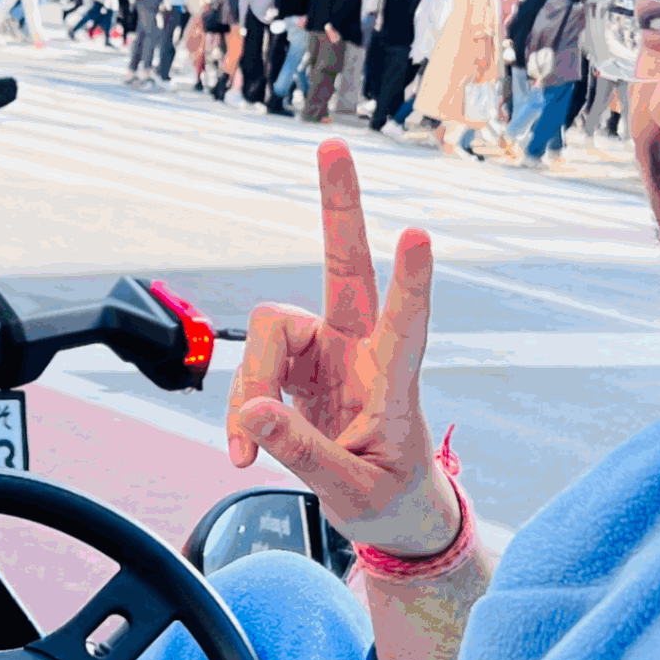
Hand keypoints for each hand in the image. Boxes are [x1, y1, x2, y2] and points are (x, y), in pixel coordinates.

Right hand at [227, 138, 450, 557]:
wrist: (392, 513)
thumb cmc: (390, 498)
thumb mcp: (352, 493)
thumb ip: (302, 453)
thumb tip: (251, 414)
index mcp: (392, 381)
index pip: (406, 324)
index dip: (411, 282)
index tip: (419, 236)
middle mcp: (359, 349)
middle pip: (344, 264)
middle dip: (338, 206)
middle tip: (333, 145)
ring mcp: (327, 351)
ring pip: (267, 332)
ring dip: (248, 384)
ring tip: (244, 450)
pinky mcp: (297, 364)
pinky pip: (250, 368)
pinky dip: (241, 407)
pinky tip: (245, 447)